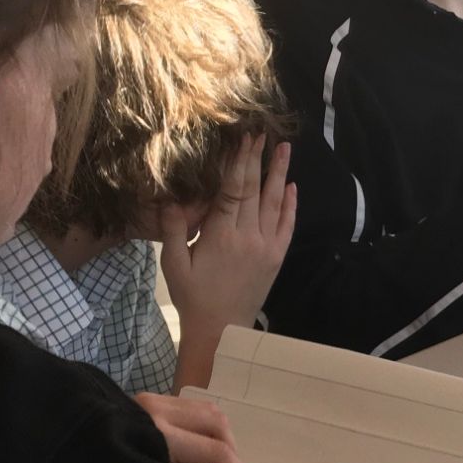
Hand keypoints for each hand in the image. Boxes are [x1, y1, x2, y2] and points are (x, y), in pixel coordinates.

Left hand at [134, 392, 249, 462]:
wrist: (71, 457)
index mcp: (159, 436)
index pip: (214, 450)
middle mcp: (160, 410)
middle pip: (217, 422)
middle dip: (231, 449)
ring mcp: (156, 399)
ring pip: (209, 410)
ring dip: (220, 435)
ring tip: (215, 458)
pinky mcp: (153, 398)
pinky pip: (193, 406)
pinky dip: (204, 424)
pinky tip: (199, 443)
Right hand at [162, 136, 295, 380]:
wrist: (221, 330)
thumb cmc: (193, 297)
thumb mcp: (173, 263)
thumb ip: (174, 228)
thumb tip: (170, 196)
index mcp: (221, 235)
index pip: (232, 189)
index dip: (238, 162)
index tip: (243, 139)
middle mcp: (248, 237)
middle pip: (254, 189)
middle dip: (258, 159)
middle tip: (263, 133)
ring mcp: (267, 246)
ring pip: (275, 203)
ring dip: (279, 174)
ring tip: (284, 149)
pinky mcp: (277, 257)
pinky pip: (287, 226)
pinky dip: (291, 205)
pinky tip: (292, 186)